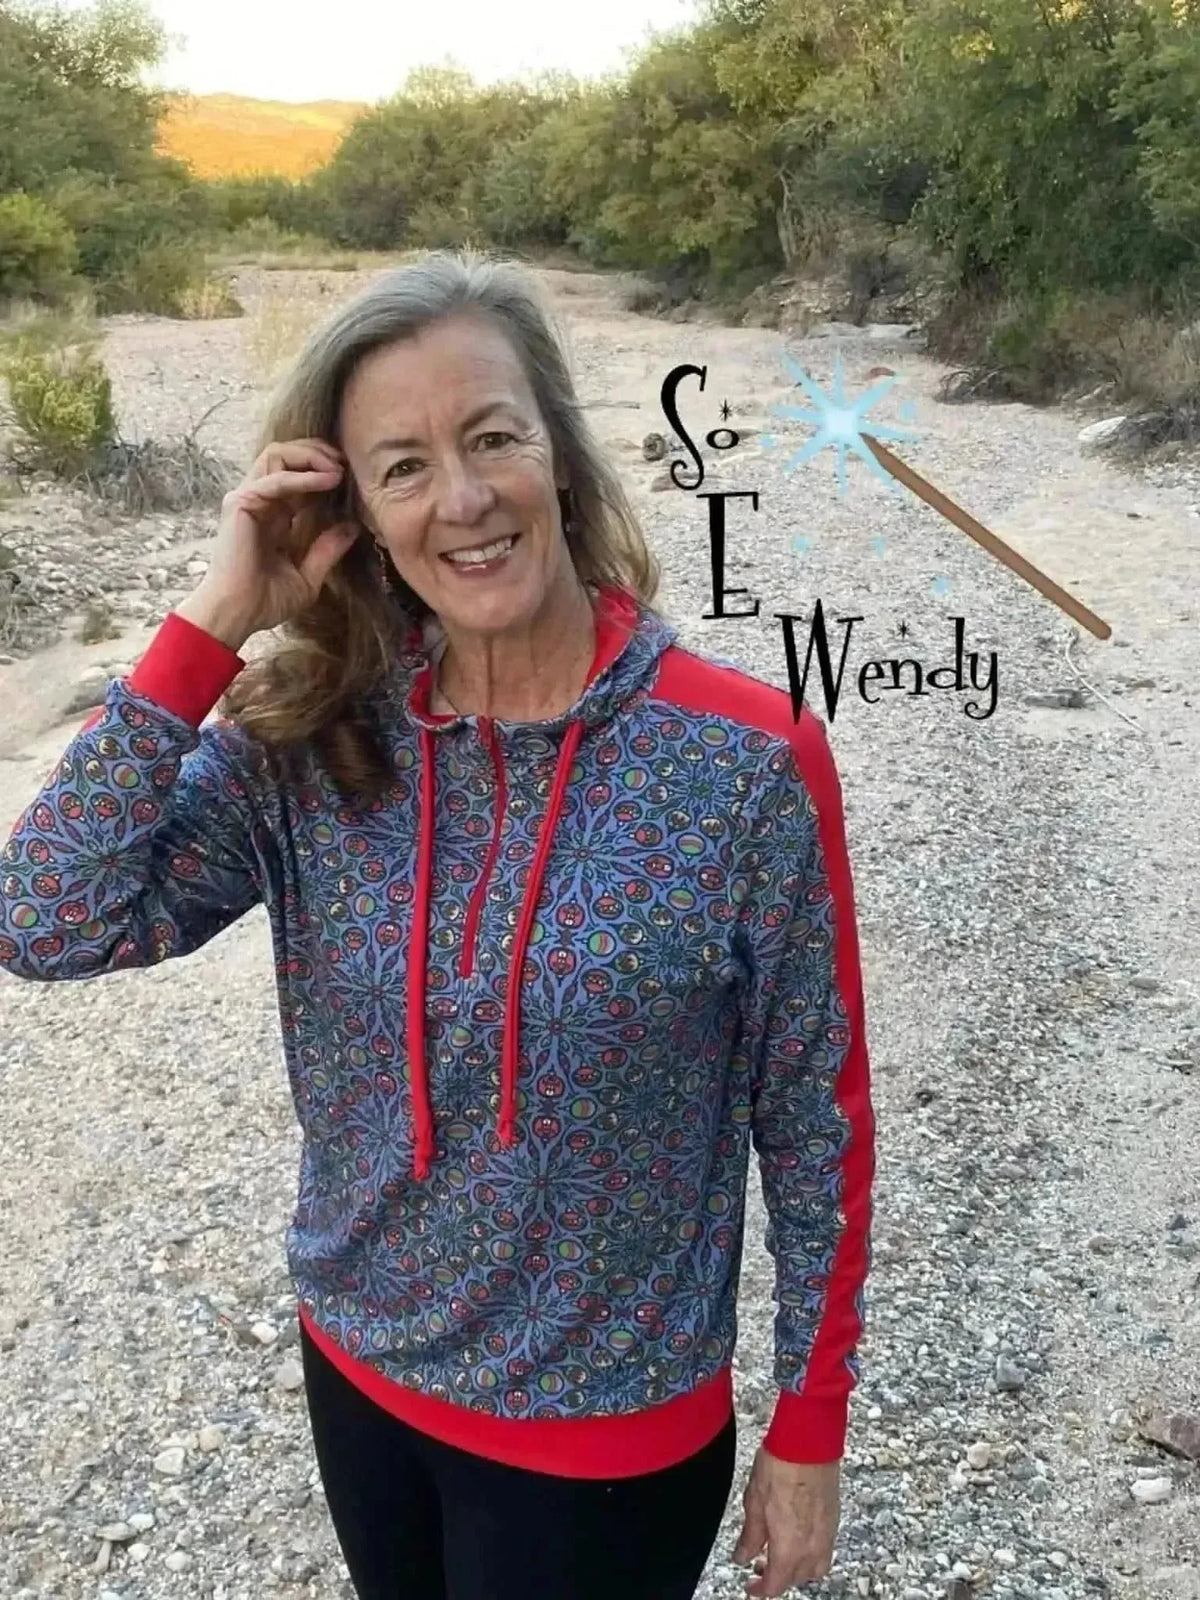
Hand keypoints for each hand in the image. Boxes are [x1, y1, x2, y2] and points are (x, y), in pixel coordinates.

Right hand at [178, 437, 360, 649]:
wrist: (239, 614)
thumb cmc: (266, 601)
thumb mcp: (308, 575)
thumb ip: (328, 549)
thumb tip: (352, 527)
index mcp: (274, 514)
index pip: (297, 475)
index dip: (324, 469)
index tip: (351, 476)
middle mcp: (260, 501)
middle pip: (286, 454)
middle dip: (318, 452)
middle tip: (346, 462)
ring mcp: (248, 498)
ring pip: (277, 453)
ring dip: (311, 455)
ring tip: (338, 468)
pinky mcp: (241, 502)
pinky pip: (276, 478)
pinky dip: (304, 476)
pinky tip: (328, 481)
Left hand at [732, 1447, 839, 1596]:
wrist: (808, 1442)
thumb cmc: (779, 1466)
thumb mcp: (754, 1503)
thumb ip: (750, 1537)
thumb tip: (742, 1557)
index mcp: (789, 1548)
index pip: (776, 1585)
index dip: (760, 1590)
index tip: (750, 1587)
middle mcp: (812, 1547)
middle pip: (796, 1579)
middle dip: (778, 1578)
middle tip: (760, 1566)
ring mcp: (827, 1534)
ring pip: (815, 1568)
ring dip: (797, 1569)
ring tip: (779, 1553)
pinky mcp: (834, 1519)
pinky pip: (824, 1549)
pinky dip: (810, 1552)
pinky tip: (796, 1537)